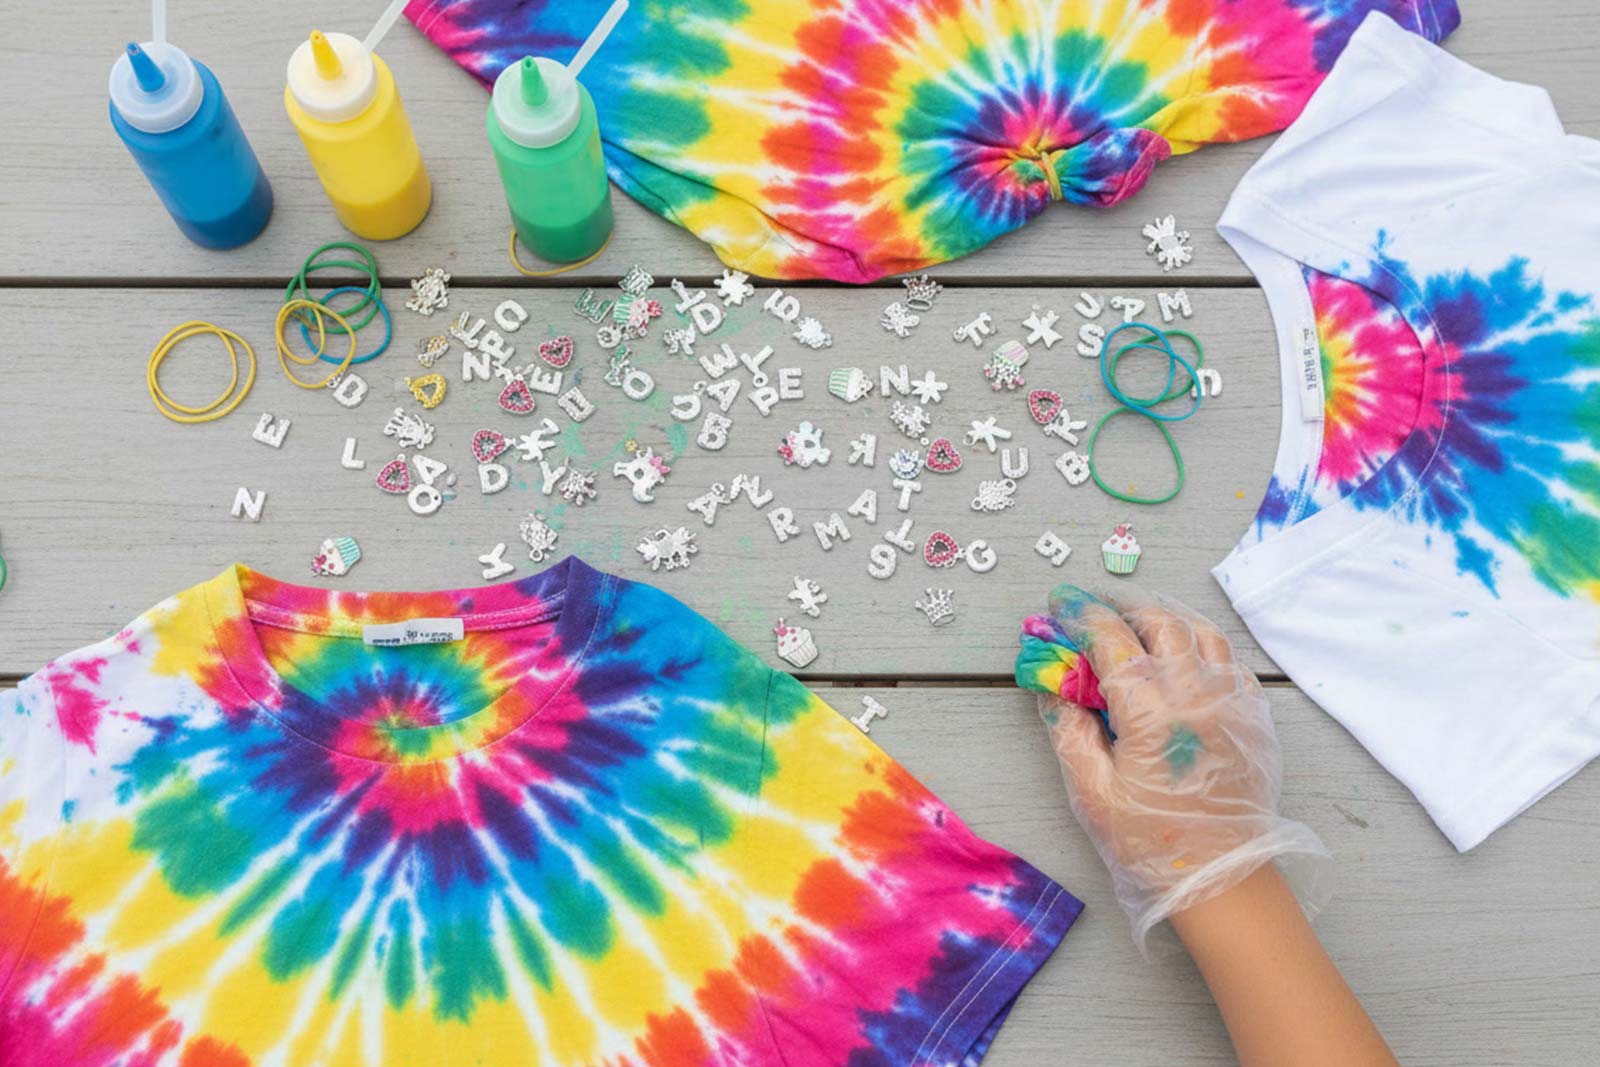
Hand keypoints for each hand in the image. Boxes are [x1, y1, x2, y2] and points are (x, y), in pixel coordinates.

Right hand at [1032, 586, 1329, 952]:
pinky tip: (1185, 655)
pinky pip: (1230, 659)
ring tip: (1141, 619)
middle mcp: (1196, 693)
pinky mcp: (1254, 714)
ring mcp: (1232, 700)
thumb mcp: (1093, 793)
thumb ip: (1070, 732)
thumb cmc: (1153, 843)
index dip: (1081, 615)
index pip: (1111, 639)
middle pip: (1160, 621)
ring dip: (1166, 616)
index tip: (1061, 605)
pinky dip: (1202, 644)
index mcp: (1151, 711)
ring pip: (1201, 631)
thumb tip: (1051, 689)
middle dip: (1123, 606)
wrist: (1222, 876)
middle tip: (1097, 608)